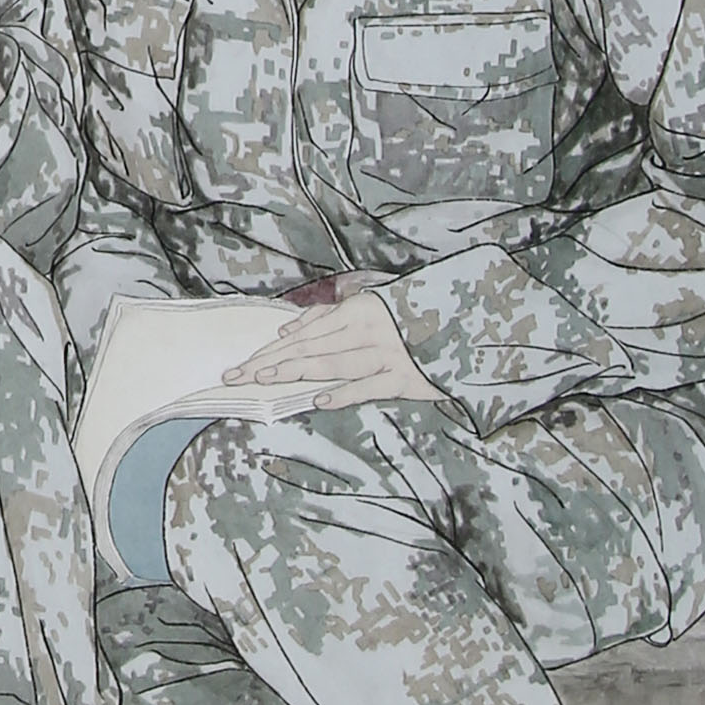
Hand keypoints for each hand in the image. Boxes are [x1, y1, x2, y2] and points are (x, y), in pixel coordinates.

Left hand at [223, 284, 437, 413]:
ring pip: (332, 365)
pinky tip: (317, 399)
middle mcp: (367, 330)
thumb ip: (331, 315)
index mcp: (356, 310)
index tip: (244, 364)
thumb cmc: (409, 318)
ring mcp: (385, 355)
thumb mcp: (372, 305)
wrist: (466, 324)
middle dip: (271, 363)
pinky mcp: (404, 378)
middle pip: (309, 349)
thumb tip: (289, 329)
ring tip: (266, 380)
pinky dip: (342, 393)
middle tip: (238, 376)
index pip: (303, 334)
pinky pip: (368, 387)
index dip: (271, 350)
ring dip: (296, 373)